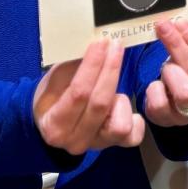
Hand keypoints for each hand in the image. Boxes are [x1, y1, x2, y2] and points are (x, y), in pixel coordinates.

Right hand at [33, 38, 143, 153]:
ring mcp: (97, 145)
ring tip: (113, 86)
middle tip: (115, 45)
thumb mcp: (55, 78)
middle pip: (100, 103)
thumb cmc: (54, 96)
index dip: (93, 66)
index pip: (79, 93)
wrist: (52, 122)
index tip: (101, 43)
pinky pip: (133, 135)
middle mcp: (75, 141)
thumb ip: (74, 64)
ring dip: (120, 99)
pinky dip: (134, 119)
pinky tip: (122, 103)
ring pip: (120, 124)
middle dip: (110, 70)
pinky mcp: (115, 145)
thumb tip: (97, 43)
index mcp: (55, 125)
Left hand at [143, 18, 187, 124]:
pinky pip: (159, 103)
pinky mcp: (169, 122)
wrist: (178, 103)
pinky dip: (155, 88)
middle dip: (177, 45)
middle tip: (164, 27)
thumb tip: (178, 23)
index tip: (181, 23)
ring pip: (181, 90)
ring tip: (165, 64)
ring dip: (170, 70)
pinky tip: (157, 82)